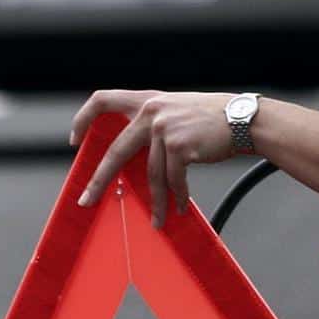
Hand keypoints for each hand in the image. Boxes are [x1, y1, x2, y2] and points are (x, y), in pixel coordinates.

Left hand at [69, 90, 238, 226]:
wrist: (245, 119)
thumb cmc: (213, 120)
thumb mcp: (177, 110)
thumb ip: (153, 123)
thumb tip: (132, 156)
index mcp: (147, 100)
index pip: (104, 99)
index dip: (83, 118)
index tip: (74, 141)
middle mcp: (152, 111)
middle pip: (116, 150)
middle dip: (99, 180)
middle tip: (87, 200)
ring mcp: (164, 127)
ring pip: (151, 174)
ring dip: (156, 201)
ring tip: (158, 219)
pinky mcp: (179, 145)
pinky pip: (173, 179)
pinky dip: (178, 196)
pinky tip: (182, 207)